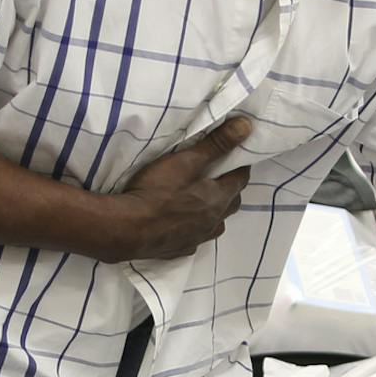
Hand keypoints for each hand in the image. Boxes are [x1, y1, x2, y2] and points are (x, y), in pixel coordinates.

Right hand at [107, 117, 251, 260]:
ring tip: (201, 202)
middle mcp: (213, 222)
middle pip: (231, 204)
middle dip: (229, 189)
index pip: (240, 179)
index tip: (234, 157)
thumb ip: (217, 144)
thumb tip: (247, 126)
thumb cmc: (158, 191)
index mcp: (218, 199)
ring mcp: (197, 239)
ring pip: (215, 224)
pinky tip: (182, 226)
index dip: (239, 166)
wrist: (128, 229)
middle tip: (217, 177)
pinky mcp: (179, 250)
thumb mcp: (187, 161)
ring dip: (214, 213)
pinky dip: (194, 230)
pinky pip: (195, 239)